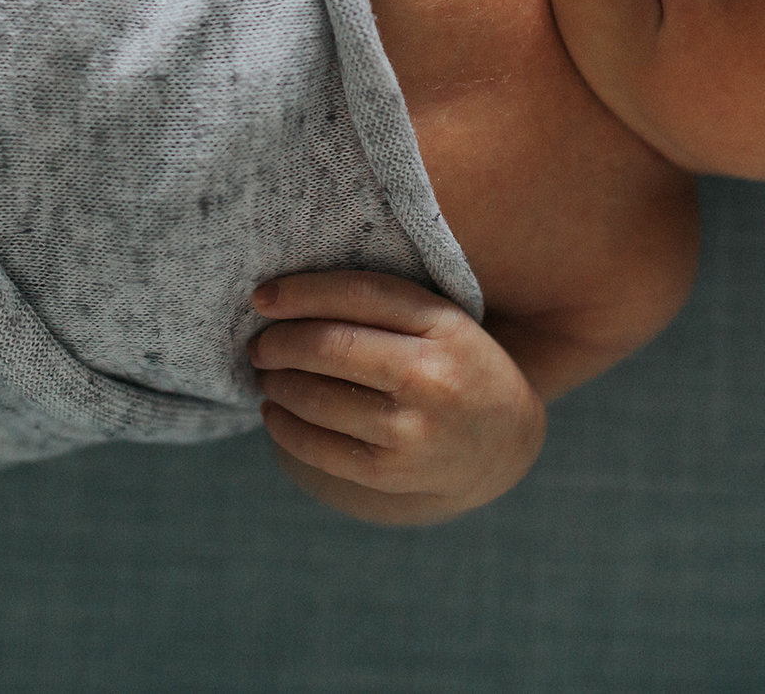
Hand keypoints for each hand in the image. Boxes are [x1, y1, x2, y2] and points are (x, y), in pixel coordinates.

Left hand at [248, 270, 545, 524]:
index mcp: (444, 325)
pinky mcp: (391, 472)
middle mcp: (430, 376)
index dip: (301, 292)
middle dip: (279, 343)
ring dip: (277, 383)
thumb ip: (384, 303)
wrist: (504, 441)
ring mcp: (411, 430)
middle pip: (330, 347)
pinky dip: (284, 426)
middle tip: (260, 344)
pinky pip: (319, 447)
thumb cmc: (456, 364)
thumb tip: (289, 300)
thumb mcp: (441, 320)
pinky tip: (275, 412)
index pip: (359, 295)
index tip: (263, 298)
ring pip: (317, 398)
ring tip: (267, 376)